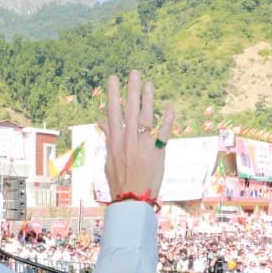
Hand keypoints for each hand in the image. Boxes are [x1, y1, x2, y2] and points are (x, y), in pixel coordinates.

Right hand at [101, 70, 175, 199]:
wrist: (132, 199)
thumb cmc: (119, 180)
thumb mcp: (109, 159)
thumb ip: (108, 138)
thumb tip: (102, 122)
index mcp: (115, 142)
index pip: (113, 113)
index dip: (113, 94)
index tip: (113, 78)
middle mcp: (128, 141)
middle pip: (130, 110)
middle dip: (132, 90)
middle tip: (134, 73)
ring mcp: (143, 146)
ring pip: (145, 118)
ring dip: (148, 100)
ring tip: (149, 84)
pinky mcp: (157, 153)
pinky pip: (163, 135)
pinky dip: (166, 122)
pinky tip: (169, 108)